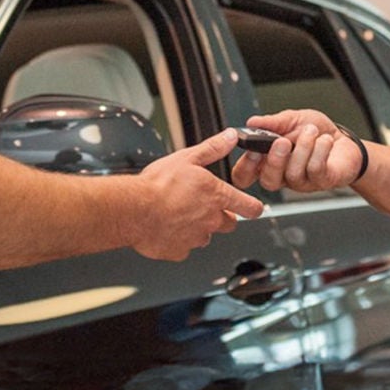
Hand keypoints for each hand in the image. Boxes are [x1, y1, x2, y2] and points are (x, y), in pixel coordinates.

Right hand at [132, 130, 263, 260]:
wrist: (134, 210)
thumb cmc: (158, 185)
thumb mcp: (188, 157)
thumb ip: (213, 148)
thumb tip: (230, 138)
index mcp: (216, 196)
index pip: (248, 206)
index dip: (254, 207)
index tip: (254, 208)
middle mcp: (211, 219)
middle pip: (229, 223)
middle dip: (221, 216)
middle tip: (203, 206)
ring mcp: (196, 238)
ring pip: (205, 235)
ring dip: (198, 227)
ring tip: (179, 213)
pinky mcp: (180, 251)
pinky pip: (184, 247)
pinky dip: (179, 239)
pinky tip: (167, 226)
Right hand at [230, 110, 367, 195]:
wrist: (345, 139)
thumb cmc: (316, 131)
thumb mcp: (292, 119)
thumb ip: (272, 123)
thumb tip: (252, 122)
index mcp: (269, 160)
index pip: (246, 174)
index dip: (245, 166)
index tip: (251, 148)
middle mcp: (283, 175)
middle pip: (268, 181)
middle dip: (274, 160)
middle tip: (283, 141)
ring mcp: (302, 181)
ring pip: (293, 173)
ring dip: (303, 147)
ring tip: (311, 131)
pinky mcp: (322, 181)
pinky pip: (315, 170)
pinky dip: (320, 150)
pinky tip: (325, 140)